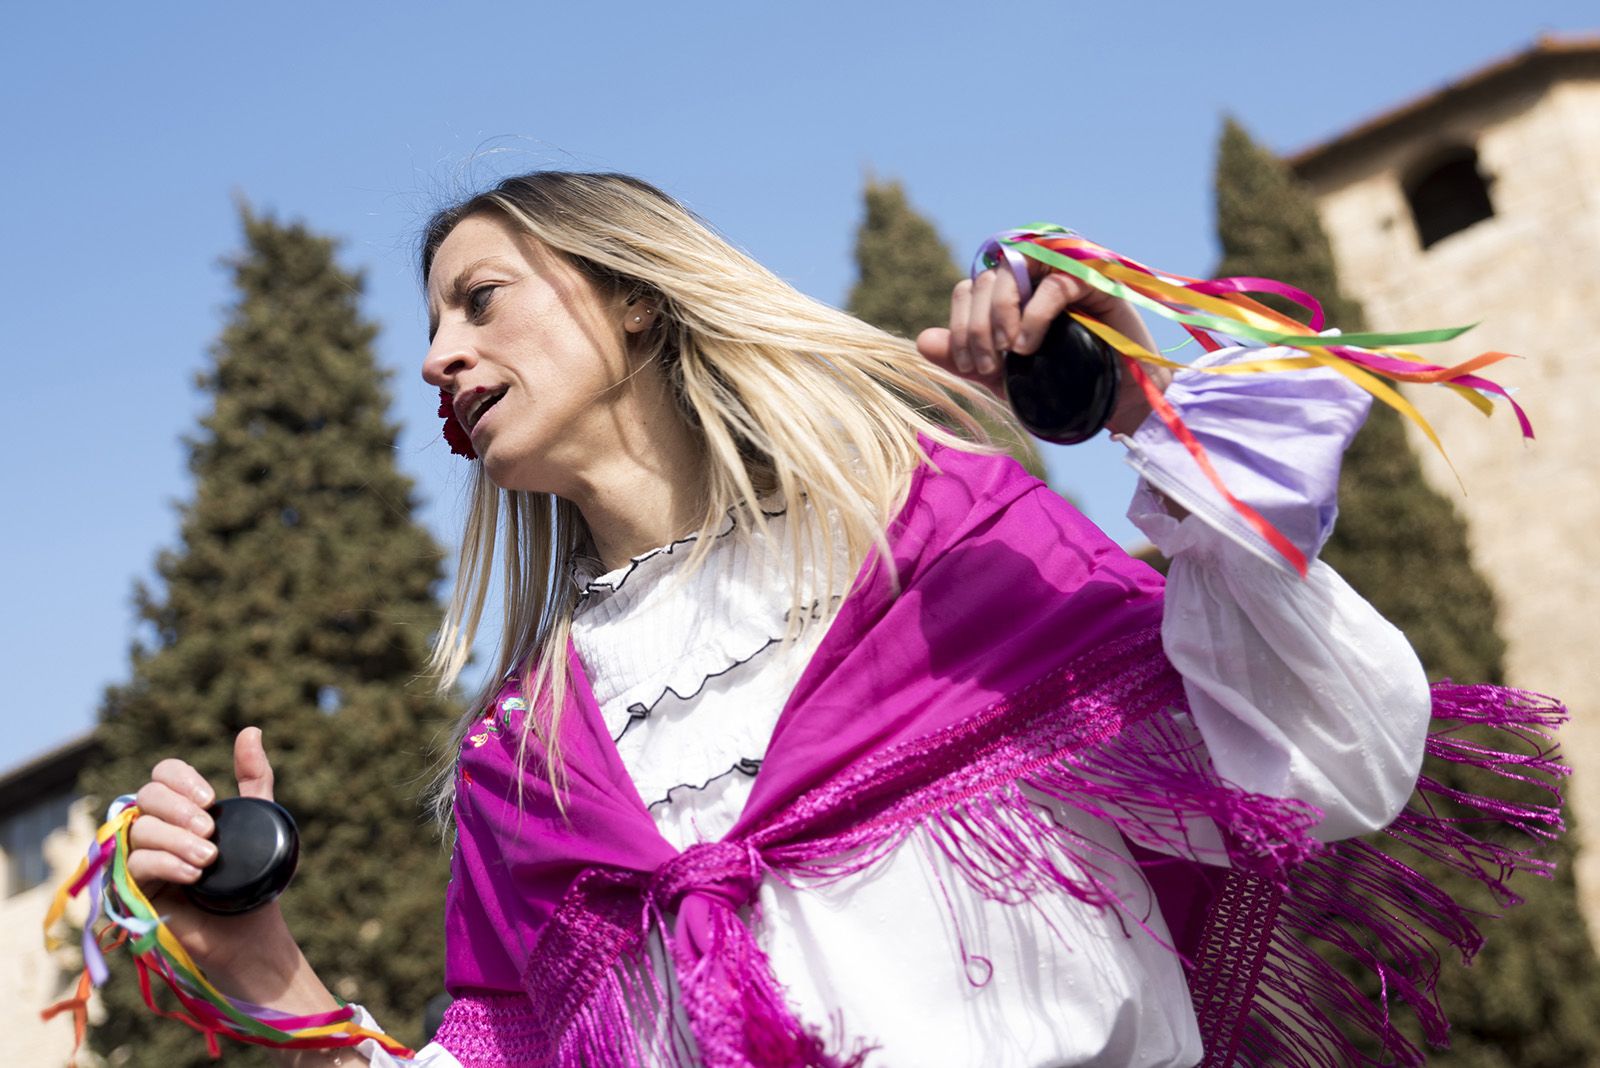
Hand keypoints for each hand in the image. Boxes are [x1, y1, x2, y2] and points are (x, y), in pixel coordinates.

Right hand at [126, 728, 304, 994]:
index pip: (161, 774)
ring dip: (177, 840)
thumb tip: (250, 730)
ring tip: (209, 858)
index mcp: (178, 810)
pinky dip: (167, 864)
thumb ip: (254, 778)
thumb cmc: (253, 879)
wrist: (251, 934)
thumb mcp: (260, 820)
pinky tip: (194, 874)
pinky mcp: (133, 892)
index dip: (181, 780)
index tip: (213, 798)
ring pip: (139, 830)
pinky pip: (135, 865)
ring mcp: (140, 860)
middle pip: (146, 797)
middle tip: (211, 830)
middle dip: (179, 809)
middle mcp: (154, 830)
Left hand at [916, 259, 1171, 435]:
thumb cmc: (1060, 382)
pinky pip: (1053, 285)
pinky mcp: (1093, 278)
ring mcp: (1063, 268)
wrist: (1115, 400)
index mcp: (1010, 290)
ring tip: (1008, 353)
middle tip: (984, 366)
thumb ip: (964, 357)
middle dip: (976, 328)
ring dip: (1000, 314)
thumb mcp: (1002, 375)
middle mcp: (1034, 272)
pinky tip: (1027, 346)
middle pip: (985, 280)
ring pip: (1014, 272)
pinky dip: (1033, 315)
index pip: (968, 290)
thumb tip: (922, 340)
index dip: (959, 326)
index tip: (968, 366)